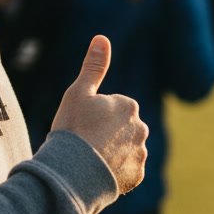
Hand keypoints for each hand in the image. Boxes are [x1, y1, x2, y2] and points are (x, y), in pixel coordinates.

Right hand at [50, 35, 147, 193]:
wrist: (72, 172)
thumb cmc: (73, 129)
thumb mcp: (78, 93)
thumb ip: (93, 66)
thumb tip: (102, 38)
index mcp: (129, 106)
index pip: (111, 108)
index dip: (93, 116)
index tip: (82, 125)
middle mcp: (141, 128)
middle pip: (120, 129)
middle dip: (105, 135)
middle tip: (85, 143)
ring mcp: (140, 153)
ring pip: (123, 150)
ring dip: (111, 154)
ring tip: (90, 159)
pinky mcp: (137, 175)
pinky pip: (126, 171)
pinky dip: (114, 172)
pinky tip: (98, 172)